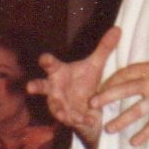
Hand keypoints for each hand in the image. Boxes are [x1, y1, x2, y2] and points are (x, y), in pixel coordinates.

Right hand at [27, 27, 120, 145]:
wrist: (90, 107)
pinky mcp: (68, 117)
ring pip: (55, 107)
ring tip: (62, 113)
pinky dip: (80, 119)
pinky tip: (90, 119)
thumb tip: (118, 28)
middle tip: (30, 87)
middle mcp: (54, 89)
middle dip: (36, 86)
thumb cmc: (85, 81)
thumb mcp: (96, 65)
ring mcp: (59, 104)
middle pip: (41, 86)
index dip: (46, 61)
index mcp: (59, 73)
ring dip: (59, 110)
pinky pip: (72, 119)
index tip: (44, 58)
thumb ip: (104, 48)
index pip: (50, 64)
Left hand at [91, 19, 148, 146]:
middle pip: (124, 89)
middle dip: (107, 96)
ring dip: (121, 120)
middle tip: (92, 104)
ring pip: (135, 110)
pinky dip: (143, 134)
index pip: (127, 72)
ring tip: (108, 129)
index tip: (102, 85)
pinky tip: (133, 142)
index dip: (113, 79)